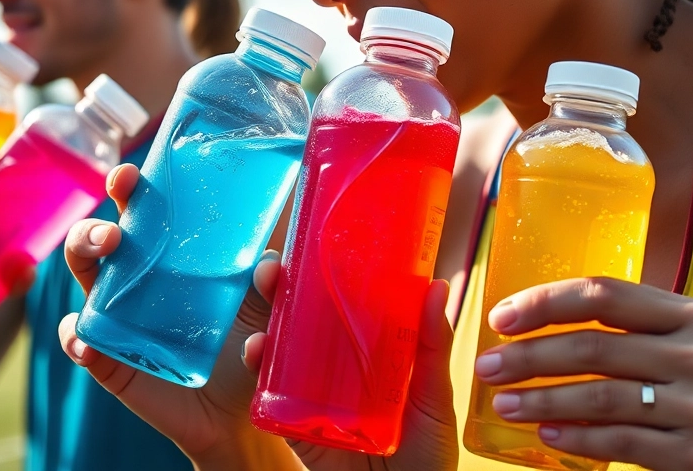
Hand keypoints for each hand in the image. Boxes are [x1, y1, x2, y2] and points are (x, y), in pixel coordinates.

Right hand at [57, 164, 292, 466]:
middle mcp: (140, 277)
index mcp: (175, 253)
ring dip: (83, 255)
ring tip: (103, 249)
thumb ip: (274, 284)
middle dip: (97, 220)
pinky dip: (78, 339)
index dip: (132, 188)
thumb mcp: (269, 309)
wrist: (240, 413)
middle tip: (114, 226)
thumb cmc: (251, 343)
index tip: (132, 175)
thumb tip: (267, 266)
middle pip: (103, 236)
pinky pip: (82, 342)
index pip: (146, 209)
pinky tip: (88, 342)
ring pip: (84, 277)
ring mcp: (120, 316)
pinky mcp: (112, 359)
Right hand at [60, 164, 459, 470]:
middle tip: (127, 180)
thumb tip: (433, 288)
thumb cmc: (374, 430)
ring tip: (104, 240)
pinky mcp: (155, 391)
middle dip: (132, 207)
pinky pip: (111, 362)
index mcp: (265, 292)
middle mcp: (213, 307)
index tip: (190, 158)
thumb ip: (419, 342)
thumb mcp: (406, 388)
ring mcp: (176, 344)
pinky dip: (88, 344)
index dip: (195, 188)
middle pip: (157, 243)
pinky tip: (84, 331)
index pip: (221, 227)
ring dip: (98, 259)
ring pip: (121, 290)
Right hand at [242, 279, 459, 470]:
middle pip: (303, 323)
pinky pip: (269, 396)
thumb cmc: (428, 456)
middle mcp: (336, 372)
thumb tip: (437, 284)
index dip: (324, 276)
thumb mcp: (434, 397)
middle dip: (282, 291)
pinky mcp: (294, 427)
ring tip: (264, 297)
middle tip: (274, 267)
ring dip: (265, 321)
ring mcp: (312, 398)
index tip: (312, 243)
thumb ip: (432, 346)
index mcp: (369, 356)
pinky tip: (255, 350)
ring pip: (281, 352)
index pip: (343, 308)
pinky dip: (257, 370)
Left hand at [474, 277, 692, 469]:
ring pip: (602, 396)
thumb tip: (540, 321)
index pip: (605, 293)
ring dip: (542, 399)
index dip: (546, 302)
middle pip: (595, 346)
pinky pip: (620, 442)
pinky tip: (546, 435)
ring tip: (502, 403)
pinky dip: (578, 438)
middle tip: (486, 366)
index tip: (500, 317)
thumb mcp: (688, 352)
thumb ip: (636, 332)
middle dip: (529, 356)